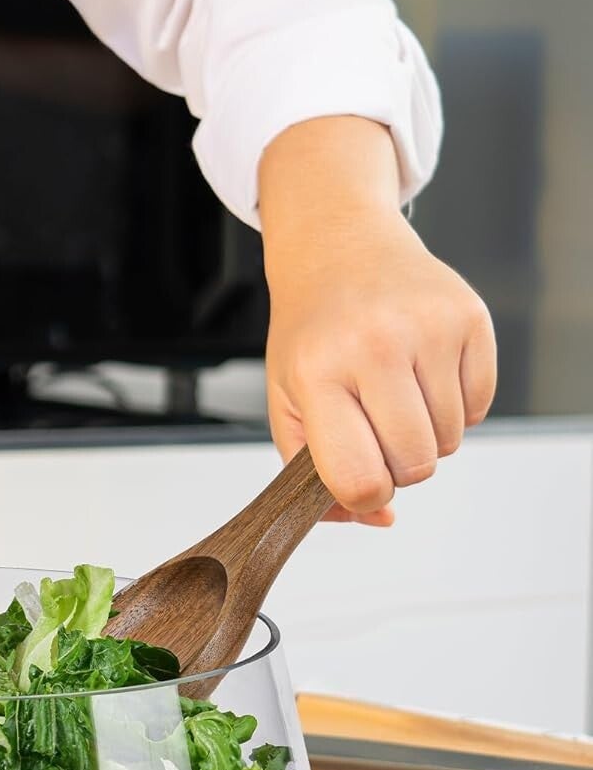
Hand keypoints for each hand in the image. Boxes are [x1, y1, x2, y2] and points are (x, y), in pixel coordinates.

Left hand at [259, 117, 495, 524]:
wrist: (338, 251)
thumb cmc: (311, 333)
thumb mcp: (288, 400)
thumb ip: (313, 473)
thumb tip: (376, 518)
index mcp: (318, 373)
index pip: (359, 477)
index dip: (365, 498)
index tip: (361, 483)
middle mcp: (374, 347)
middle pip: (414, 466)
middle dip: (397, 464)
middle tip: (373, 426)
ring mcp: (427, 329)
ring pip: (450, 440)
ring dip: (426, 432)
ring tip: (393, 390)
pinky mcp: (470, 318)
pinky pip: (481, 406)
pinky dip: (456, 405)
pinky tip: (422, 371)